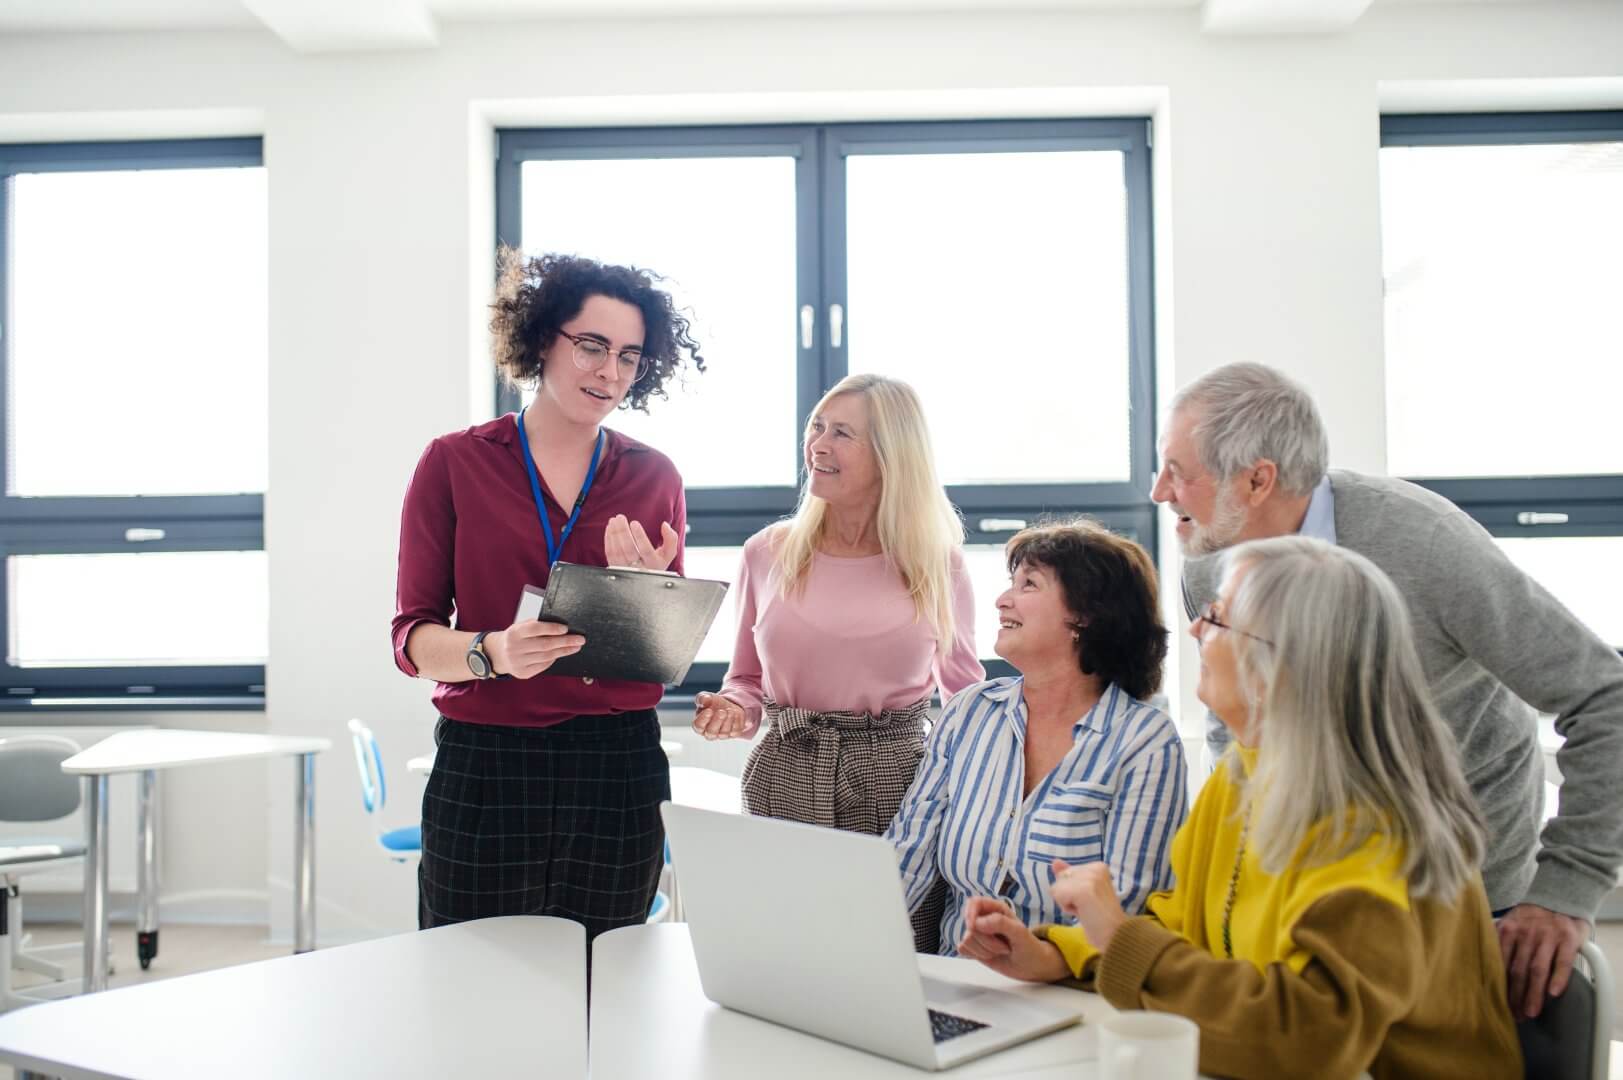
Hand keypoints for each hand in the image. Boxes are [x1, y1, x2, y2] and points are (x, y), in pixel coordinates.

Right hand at [484, 620, 583, 679]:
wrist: (499, 654)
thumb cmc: (516, 637)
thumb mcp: (520, 627)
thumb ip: (536, 625)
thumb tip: (560, 627)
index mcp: (514, 633)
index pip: (535, 629)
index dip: (551, 628)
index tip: (566, 628)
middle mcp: (514, 648)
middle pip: (544, 645)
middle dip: (565, 642)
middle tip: (580, 639)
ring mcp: (518, 662)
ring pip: (546, 657)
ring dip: (564, 651)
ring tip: (575, 647)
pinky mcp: (522, 673)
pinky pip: (543, 666)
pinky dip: (553, 659)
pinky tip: (560, 654)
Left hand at [605, 514, 679, 570]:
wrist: (645, 580)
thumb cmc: (657, 562)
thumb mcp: (669, 553)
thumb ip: (671, 538)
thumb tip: (665, 525)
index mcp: (654, 565)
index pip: (646, 550)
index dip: (640, 536)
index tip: (634, 523)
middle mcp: (639, 570)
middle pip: (629, 549)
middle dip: (623, 532)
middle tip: (620, 517)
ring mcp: (625, 571)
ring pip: (617, 552)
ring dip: (614, 534)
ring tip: (613, 520)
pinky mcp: (616, 569)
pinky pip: (610, 555)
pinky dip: (608, 541)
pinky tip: (609, 529)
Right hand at [692, 692, 748, 739]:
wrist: (727, 704)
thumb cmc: (712, 703)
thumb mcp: (706, 697)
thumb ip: (702, 698)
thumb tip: (704, 699)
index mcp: (700, 724)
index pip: (698, 726)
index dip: (703, 719)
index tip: (709, 710)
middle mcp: (709, 733)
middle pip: (711, 732)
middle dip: (717, 721)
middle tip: (722, 711)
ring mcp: (721, 735)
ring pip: (724, 733)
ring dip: (728, 720)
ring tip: (730, 709)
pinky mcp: (733, 734)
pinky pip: (735, 731)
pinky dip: (736, 721)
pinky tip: (735, 712)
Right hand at [957, 896, 1068, 981]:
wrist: (1031, 966)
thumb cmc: (1029, 946)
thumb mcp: (1019, 933)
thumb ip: (1000, 923)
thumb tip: (978, 922)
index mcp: (996, 909)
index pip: (974, 902)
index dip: (971, 914)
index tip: (975, 927)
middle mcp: (985, 919)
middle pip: (969, 925)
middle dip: (986, 940)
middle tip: (1004, 946)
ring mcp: (979, 934)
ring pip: (966, 939)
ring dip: (984, 950)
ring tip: (1001, 951)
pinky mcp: (974, 947)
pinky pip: (963, 949)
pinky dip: (976, 955)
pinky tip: (990, 956)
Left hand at [1049, 860, 1127, 953]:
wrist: (1115, 936)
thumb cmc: (1100, 918)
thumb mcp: (1083, 891)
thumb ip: (1069, 875)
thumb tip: (1054, 861)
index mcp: (1098, 867)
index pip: (1067, 873)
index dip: (1073, 891)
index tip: (1090, 902)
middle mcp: (1095, 868)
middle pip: (1061, 878)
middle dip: (1068, 895)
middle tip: (1088, 908)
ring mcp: (1090, 878)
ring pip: (1057, 887)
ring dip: (1067, 903)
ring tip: (1086, 911)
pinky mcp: (1083, 889)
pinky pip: (1057, 894)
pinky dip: (1066, 907)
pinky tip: (1082, 913)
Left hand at [1497, 902, 1591, 1018]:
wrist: (1558, 897)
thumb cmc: (1529, 918)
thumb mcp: (1509, 923)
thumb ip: (1497, 941)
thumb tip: (1477, 964)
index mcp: (1507, 930)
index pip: (1501, 962)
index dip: (1500, 985)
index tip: (1498, 1004)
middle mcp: (1526, 933)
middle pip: (1518, 970)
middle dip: (1515, 995)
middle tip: (1515, 1016)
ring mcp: (1548, 935)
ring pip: (1538, 969)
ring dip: (1534, 993)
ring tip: (1530, 1012)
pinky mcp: (1568, 938)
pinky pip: (1563, 961)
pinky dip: (1558, 978)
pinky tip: (1553, 993)